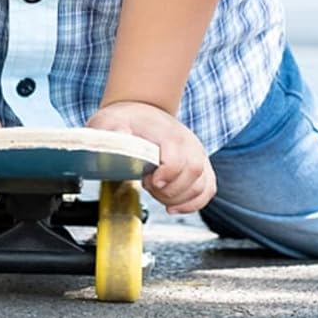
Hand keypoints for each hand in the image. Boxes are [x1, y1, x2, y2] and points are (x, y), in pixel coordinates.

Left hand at [87, 100, 215, 213]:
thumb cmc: (125, 119)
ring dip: (179, 199)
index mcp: (167, 132)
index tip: (148, 181)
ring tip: (158, 193)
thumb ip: (112, 131)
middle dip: (170, 190)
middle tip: (149, 186)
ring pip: (202, 185)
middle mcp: (187, 142)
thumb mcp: (110, 121)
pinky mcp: (200, 164)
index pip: (178, 159)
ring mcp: (196, 153)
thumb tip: (119, 138)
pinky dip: (193, 203)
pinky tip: (174, 206)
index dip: (165, 177)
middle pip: (193, 173)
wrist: (140, 112)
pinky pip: (207, 189)